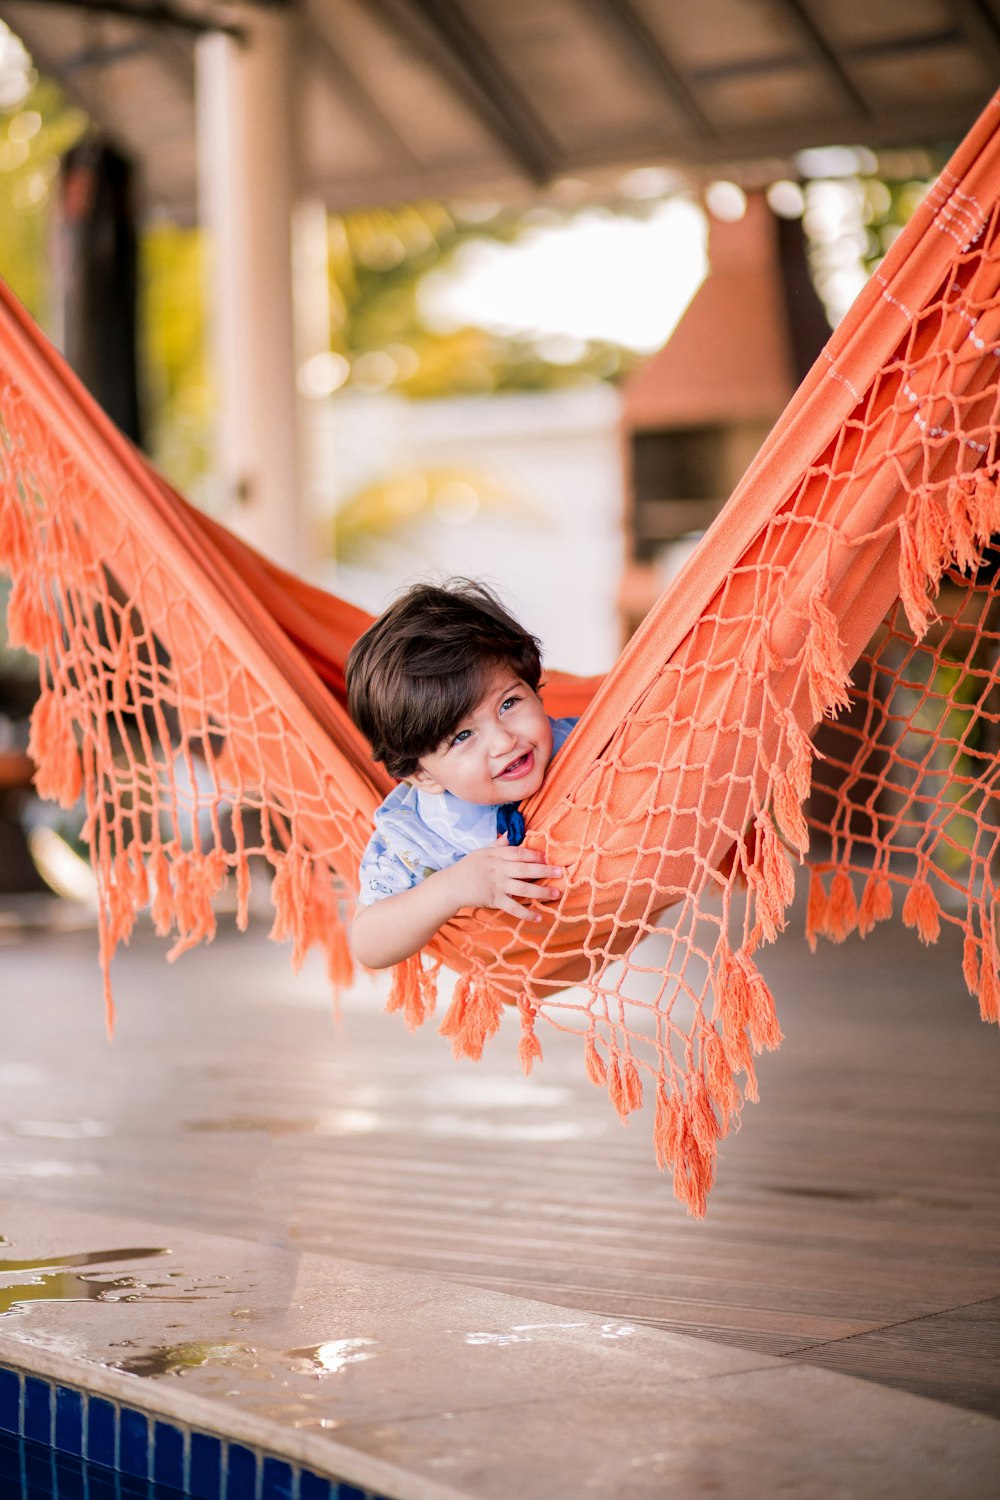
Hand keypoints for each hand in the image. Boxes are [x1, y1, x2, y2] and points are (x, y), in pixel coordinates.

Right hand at [448, 836, 563, 921]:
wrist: (450, 886)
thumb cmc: (467, 867)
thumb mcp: (481, 852)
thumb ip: (497, 845)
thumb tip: (508, 834)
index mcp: (496, 855)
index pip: (519, 853)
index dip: (535, 855)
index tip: (548, 857)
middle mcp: (498, 869)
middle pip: (525, 869)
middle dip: (544, 870)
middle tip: (560, 872)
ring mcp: (497, 885)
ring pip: (523, 889)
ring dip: (541, 892)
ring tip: (556, 893)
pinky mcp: (494, 900)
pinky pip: (513, 907)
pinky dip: (526, 913)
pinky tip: (538, 916)